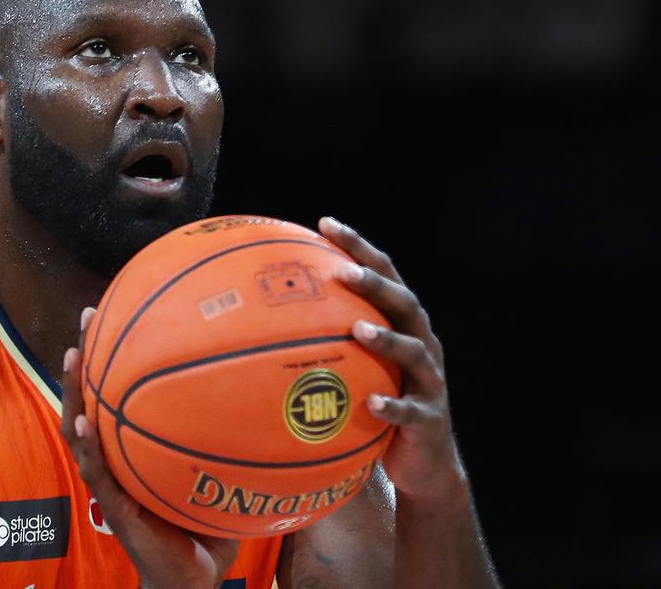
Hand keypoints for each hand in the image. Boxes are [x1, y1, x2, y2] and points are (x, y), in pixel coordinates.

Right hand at [61, 307, 239, 588]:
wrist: (196, 577)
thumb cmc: (208, 518)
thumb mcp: (219, 465)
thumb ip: (230, 431)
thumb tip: (271, 384)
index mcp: (133, 444)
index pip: (115, 390)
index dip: (111, 351)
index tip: (115, 308)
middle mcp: (117, 456)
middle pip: (90, 397)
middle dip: (86, 357)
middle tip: (88, 316)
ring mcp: (111, 481)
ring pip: (80, 428)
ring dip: (73, 392)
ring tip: (73, 357)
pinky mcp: (115, 508)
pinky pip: (96, 472)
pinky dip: (86, 445)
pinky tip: (84, 422)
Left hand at [318, 216, 467, 503]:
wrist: (425, 464)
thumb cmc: (377, 407)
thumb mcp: (355, 369)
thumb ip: (325, 341)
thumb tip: (257, 320)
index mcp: (402, 325)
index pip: (384, 274)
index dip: (358, 247)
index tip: (325, 223)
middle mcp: (422, 345)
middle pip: (404, 303)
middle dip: (375, 283)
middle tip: (342, 272)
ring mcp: (430, 381)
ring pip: (414, 352)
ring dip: (387, 339)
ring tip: (359, 330)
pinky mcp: (430, 419)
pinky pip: (411, 411)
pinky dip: (392, 405)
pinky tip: (370, 403)